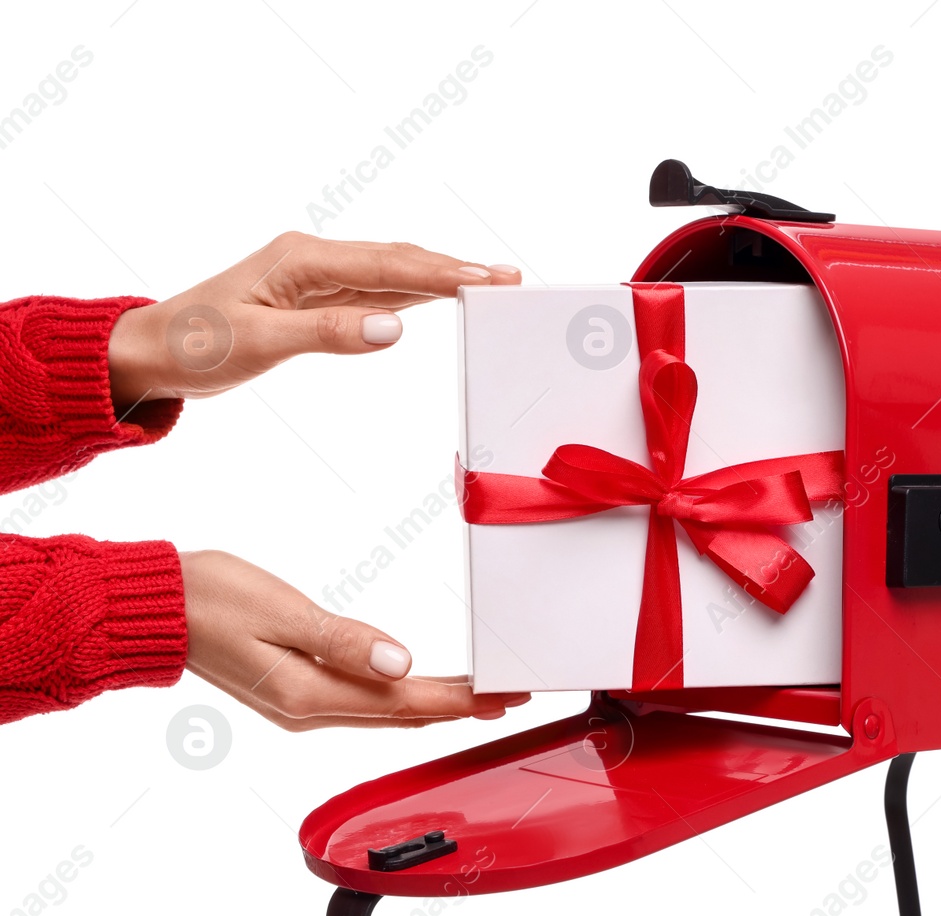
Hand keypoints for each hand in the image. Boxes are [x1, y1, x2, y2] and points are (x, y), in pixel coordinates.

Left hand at [107, 234, 520, 409]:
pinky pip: (375, 288)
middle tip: (508, 279)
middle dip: (456, 268)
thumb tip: (394, 327)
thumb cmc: (194, 346)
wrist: (151, 352)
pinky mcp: (315, 298)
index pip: (388, 263)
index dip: (443, 271)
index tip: (489, 279)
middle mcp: (313, 258)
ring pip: (391, 271)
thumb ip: (329, 333)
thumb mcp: (258, 342)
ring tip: (490, 283)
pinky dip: (414, 290)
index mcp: (301, 259)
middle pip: (398, 259)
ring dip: (441, 276)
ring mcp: (315, 276)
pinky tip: (440, 294)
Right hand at [181, 549, 529, 731]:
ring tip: (480, 697)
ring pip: (384, 712)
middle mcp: (308, 710)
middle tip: (510, 696)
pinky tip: (417, 690)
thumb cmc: (209, 598)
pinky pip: (363, 703)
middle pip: (402, 715)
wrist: (154, 608)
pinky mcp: (294, 689)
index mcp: (308, 695)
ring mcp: (300, 704)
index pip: (404, 704)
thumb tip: (401, 663)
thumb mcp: (280, 612)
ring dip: (434, 705)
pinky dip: (400, 698)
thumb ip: (342, 641)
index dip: (459, 701)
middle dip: (459, 707)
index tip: (502, 695)